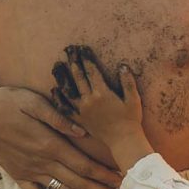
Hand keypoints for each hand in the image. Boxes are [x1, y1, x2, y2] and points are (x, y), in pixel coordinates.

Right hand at [0, 83, 121, 188]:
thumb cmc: (6, 102)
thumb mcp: (33, 101)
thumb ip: (59, 118)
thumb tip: (82, 133)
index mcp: (48, 143)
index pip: (82, 164)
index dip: (103, 174)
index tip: (119, 180)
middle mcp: (40, 161)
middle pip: (77, 181)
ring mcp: (28, 170)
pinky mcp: (17, 174)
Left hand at [62, 52, 153, 169]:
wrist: (123, 140)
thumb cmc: (131, 119)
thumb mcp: (133, 99)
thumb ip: (128, 82)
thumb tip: (122, 66)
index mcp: (102, 93)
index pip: (91, 71)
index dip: (86, 58)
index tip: (82, 48)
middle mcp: (89, 100)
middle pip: (78, 77)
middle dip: (73, 62)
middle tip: (69, 51)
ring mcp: (82, 110)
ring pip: (68, 90)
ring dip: (62, 77)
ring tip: (57, 65)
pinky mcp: (79, 119)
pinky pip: (65, 108)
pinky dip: (59, 98)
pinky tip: (55, 90)